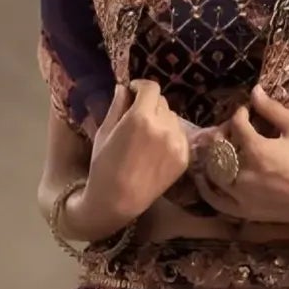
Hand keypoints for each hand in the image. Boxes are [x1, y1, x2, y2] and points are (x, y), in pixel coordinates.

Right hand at [66, 79, 190, 240]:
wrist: (119, 200)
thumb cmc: (104, 165)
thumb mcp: (105, 131)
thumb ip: (118, 106)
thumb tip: (124, 88)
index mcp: (141, 117)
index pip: (151, 88)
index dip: (141, 87)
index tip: (133, 93)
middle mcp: (163, 127)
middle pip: (162, 102)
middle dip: (149, 105)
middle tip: (137, 118)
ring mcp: (176, 143)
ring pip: (172, 118)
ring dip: (161, 120)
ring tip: (146, 136)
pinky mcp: (184, 157)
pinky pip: (179, 136)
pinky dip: (169, 137)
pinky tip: (155, 150)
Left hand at [189, 87, 288, 226]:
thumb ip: (273, 109)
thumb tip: (255, 90)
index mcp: (257, 149)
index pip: (237, 124)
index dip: (240, 114)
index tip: (245, 112)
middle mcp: (244, 172)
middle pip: (219, 147)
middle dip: (223, 133)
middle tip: (231, 129)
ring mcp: (241, 194)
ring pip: (213, 171)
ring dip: (211, 157)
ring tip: (216, 149)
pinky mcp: (243, 210)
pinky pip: (216, 200)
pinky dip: (206, 189)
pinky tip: (203, 178)